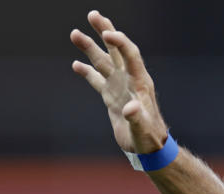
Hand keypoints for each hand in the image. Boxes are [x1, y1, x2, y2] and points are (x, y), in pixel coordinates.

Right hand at [70, 10, 167, 153]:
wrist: (149, 149)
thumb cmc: (149, 139)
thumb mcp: (143, 129)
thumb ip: (137, 118)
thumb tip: (129, 108)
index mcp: (140, 83)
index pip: (130, 55)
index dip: (120, 43)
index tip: (107, 34)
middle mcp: (130, 80)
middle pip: (116, 51)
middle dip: (105, 32)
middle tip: (93, 14)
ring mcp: (120, 87)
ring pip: (104, 62)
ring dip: (90, 48)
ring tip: (74, 33)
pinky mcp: (112, 97)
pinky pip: (97, 80)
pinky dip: (87, 72)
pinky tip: (76, 64)